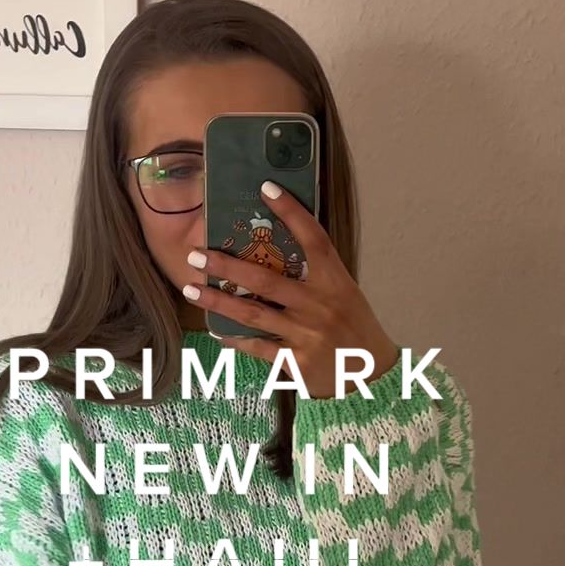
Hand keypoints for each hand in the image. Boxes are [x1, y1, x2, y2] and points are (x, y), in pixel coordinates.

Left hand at [184, 183, 398, 398]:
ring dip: (218, 302)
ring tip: (190, 288)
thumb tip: (273, 250)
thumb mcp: (344, 294)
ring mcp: (307, 334)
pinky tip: (217, 331)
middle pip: (265, 279)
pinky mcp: (297, 362)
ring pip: (253, 314)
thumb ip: (315, 275)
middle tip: (196, 254)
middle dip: (226, 266)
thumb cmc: (354, 328)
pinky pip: (258, 348)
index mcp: (335, 281)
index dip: (291, 212)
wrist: (373, 378)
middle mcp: (319, 305)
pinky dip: (235, 339)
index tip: (266, 188)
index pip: (313, 238)